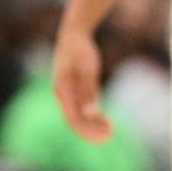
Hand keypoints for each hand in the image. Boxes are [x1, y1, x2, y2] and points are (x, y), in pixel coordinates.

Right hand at [52, 26, 112, 141]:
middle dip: (90, 130)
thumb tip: (91, 114)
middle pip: (74, 120)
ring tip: (109, 130)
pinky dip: (91, 115)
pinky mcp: (73, 90)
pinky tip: (103, 120)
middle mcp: (62, 95)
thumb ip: (88, 91)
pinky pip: (80, 108)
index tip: (104, 134)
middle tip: (109, 135)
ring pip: (77, 115)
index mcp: (63, 90)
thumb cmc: (80, 50)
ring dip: (91, 125)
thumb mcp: (87, 68)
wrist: (73, 35)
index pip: (73, 118)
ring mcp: (66, 93)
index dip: (88, 129)